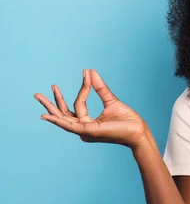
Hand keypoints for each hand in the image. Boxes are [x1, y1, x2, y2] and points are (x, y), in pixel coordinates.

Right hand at [35, 69, 149, 148]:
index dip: (82, 88)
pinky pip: (70, 125)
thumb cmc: (127, 120)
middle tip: (37, 94)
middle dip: (51, 104)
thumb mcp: (111, 101)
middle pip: (63, 115)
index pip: (78, 104)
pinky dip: (58, 120)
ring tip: (40, 97)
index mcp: (88, 123)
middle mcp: (84, 129)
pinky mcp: (89, 132)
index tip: (86, 72)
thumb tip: (90, 71)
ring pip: (63, 119)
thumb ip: (100, 88)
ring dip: (51, 108)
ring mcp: (85, 131)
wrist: (138, 131)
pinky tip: (48, 115)